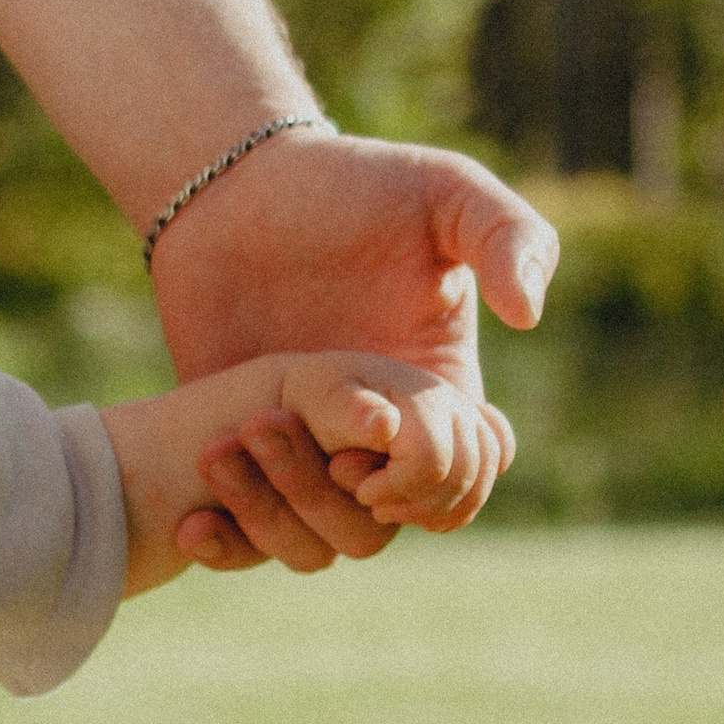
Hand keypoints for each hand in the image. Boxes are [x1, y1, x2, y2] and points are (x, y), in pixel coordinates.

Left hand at [150, 130, 552, 569]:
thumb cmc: (347, 183)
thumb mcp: (442, 189)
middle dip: (367, 499)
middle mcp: (377, 434)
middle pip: (398, 520)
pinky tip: (193, 517)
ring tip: (237, 439)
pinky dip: (224, 540)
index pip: (470, 473)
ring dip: (283, 510)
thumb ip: (506, 235)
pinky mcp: (242, 457)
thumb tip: (529, 317)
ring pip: (319, 537)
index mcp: (436, 386)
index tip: (399, 433)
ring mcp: (306, 449)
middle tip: (330, 451)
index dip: (448, 477)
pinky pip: (243, 532)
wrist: (233, 191)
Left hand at [277, 353, 511, 523]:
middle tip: (375, 507)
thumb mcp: (319, 398)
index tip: (362, 494)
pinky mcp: (469, 438)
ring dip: (441, 509)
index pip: (431, 461)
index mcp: (420, 395)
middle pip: (464, 476)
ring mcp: (467, 420)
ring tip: (396, 511)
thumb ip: (350, 413)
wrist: (325, 392)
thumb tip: (386, 424)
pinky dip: (459, 505)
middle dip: (419, 503)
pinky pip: (485, 476)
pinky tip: (426, 515)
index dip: (396, 488)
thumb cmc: (317, 398)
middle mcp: (454, 405)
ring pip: (480, 481)